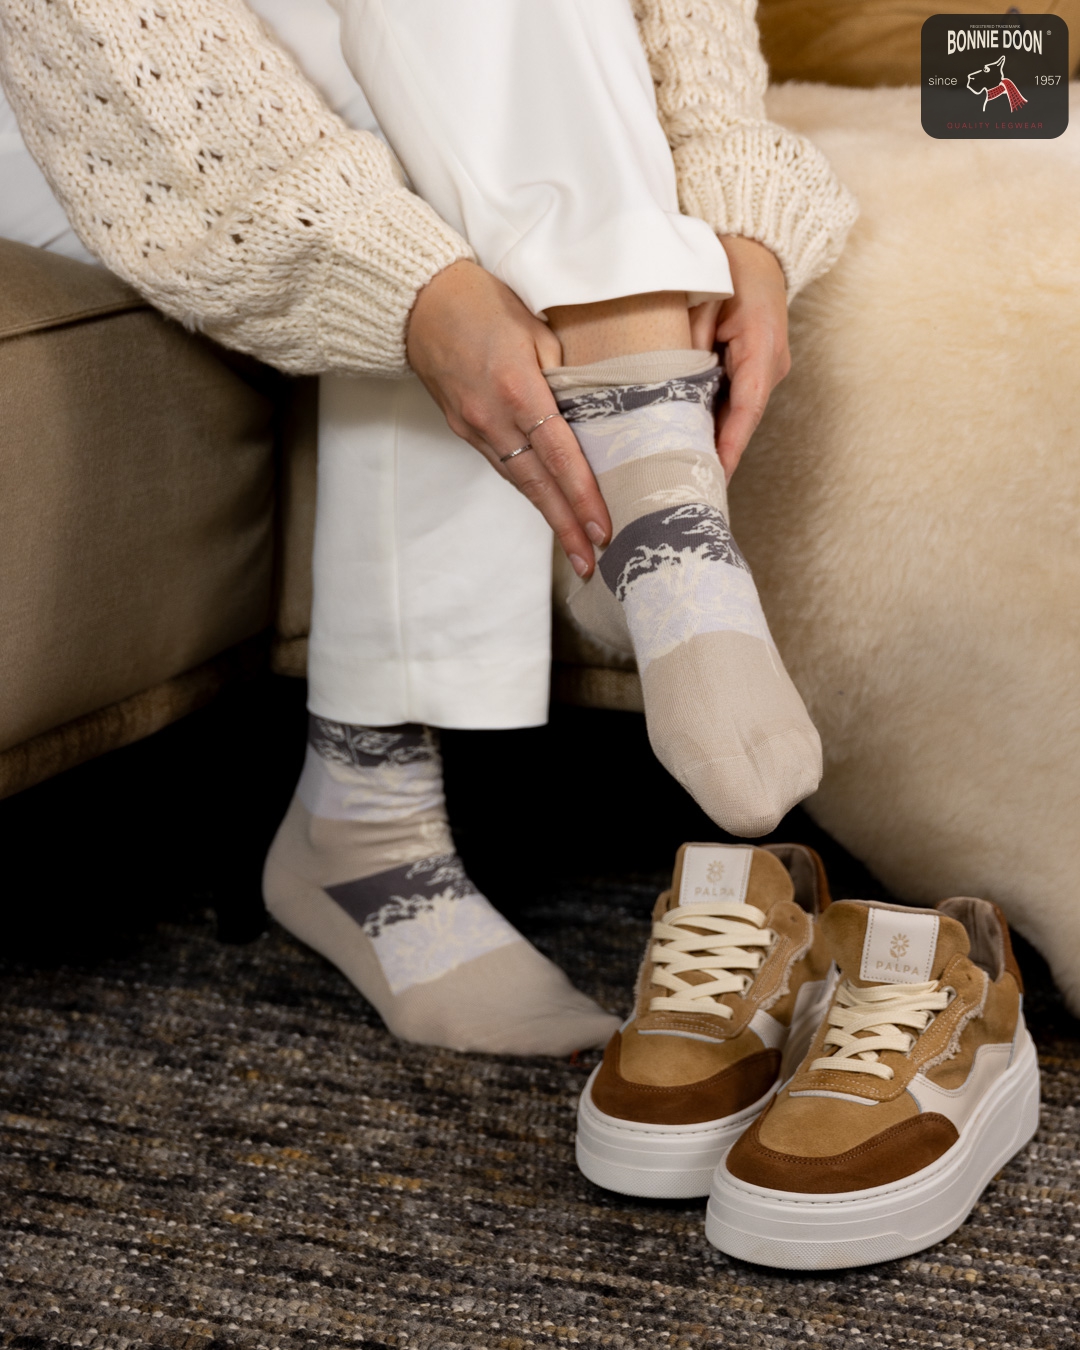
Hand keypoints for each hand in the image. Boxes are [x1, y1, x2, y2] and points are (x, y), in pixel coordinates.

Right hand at [406, 260, 610, 576]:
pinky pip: (503, 465)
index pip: (558, 454)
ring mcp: (473, 427)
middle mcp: (492, 417)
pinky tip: (547, 506)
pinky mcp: (463, 428)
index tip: (601, 528)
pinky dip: (529, 489)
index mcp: (516, 388)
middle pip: (537, 484)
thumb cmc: (482, 302)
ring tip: (575, 548)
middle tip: (591, 564)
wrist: (417, 301)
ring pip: (519, 481)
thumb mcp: (535, 326)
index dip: (581, 495)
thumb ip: (567, 371)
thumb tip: (597, 407)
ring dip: (548, 515)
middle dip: (566, 527)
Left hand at [689, 236, 790, 480]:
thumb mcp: (701, 299)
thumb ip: (686, 343)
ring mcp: (765, 368)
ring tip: (683, 472)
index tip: (714, 476)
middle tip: (686, 486)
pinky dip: (712, 420)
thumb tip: (667, 386)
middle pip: (742, 419)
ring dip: (712, 440)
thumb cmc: (726, 267)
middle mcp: (771, 364)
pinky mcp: (754, 369)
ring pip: (737, 413)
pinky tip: (687, 439)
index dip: (730, 445)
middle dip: (717, 454)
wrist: (756, 246)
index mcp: (762, 346)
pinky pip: (734, 401)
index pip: (747, 407)